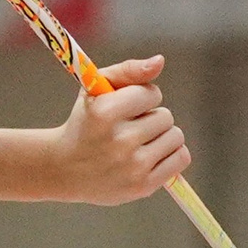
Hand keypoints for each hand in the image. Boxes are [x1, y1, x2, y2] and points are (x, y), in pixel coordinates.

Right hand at [54, 55, 189, 205]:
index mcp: (104, 112)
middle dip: (151, 117)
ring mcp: (132, 166)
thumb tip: (160, 61)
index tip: (126, 106)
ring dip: (162, 135)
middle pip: (165, 116)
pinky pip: (181, 158)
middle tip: (130, 126)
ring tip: (139, 141)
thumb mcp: (95, 89)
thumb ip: (128, 70)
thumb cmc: (86, 122)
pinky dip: (171, 154)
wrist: (66, 169)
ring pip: (175, 136)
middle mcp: (119, 140)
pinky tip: (151, 154)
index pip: (151, 94)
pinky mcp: (143, 185)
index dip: (141, 97)